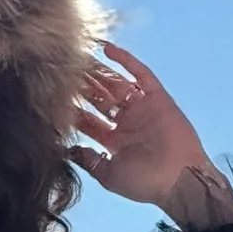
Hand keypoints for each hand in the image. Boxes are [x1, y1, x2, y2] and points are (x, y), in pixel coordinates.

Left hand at [68, 41, 219, 211]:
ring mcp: (142, 108)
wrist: (179, 179)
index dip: (73, 109)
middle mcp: (127, 122)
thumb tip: (66, 151)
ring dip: (98, 71)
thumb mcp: (108, 175)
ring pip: (116, 83)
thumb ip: (88, 161)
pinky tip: (106, 48)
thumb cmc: (145, 183)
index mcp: (115, 141)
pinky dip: (125, 60)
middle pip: (100, 98)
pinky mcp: (157, 97)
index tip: (53, 97)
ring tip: (79, 56)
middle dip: (83, 86)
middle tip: (63, 70)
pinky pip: (140, 74)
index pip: (89, 120)